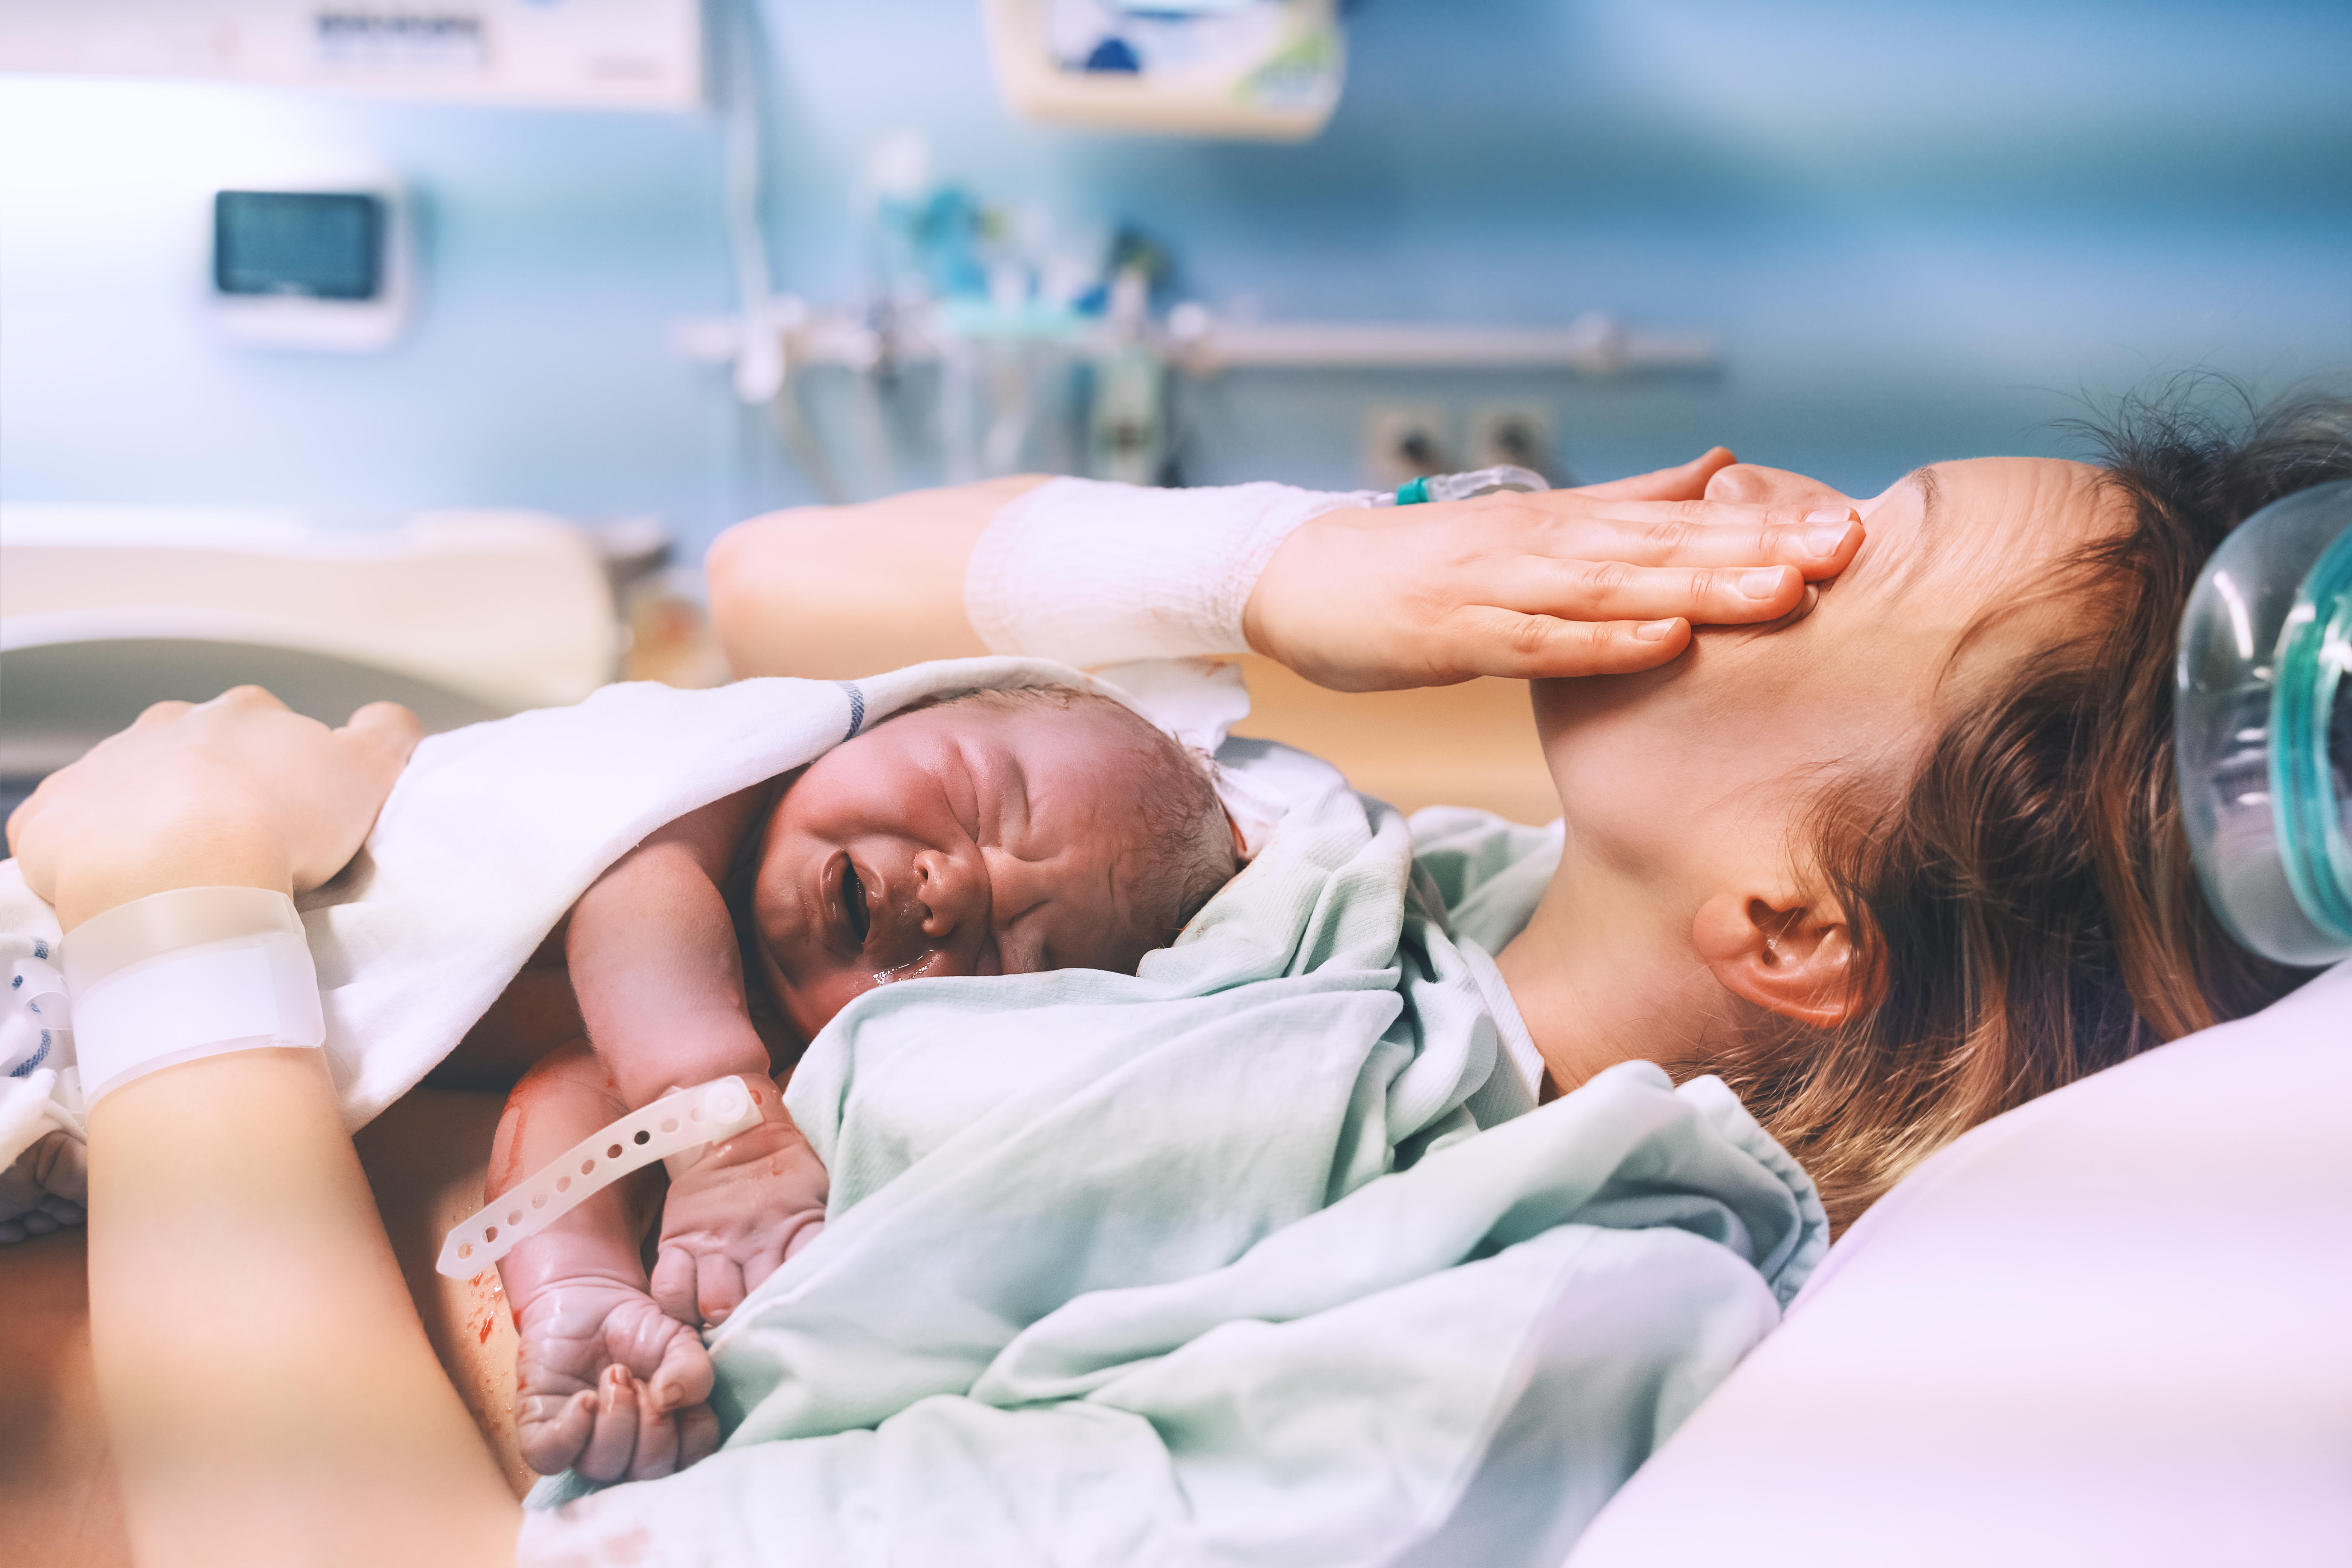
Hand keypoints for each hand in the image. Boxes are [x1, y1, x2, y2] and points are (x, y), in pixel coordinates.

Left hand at [5, 686, 420, 928]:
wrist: (178, 873)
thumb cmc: (279, 826)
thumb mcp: (369, 771)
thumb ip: (388, 733)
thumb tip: (388, 717)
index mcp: (245, 714)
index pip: (267, 733)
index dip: (282, 776)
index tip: (287, 820)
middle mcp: (169, 724)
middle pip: (194, 754)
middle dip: (209, 792)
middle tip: (233, 851)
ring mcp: (104, 765)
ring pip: (128, 788)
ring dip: (147, 821)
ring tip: (175, 876)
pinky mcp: (52, 815)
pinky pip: (63, 828)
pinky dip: (84, 851)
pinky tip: (112, 884)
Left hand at [511, 1273, 719, 1482]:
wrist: (590, 1298)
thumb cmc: (639, 1327)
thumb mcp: (681, 1342)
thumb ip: (693, 1371)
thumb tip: (668, 1399)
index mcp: (666, 1438)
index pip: (687, 1464)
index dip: (689, 1429)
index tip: (675, 1388)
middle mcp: (626, 1451)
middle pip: (645, 1472)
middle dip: (651, 1421)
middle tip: (638, 1377)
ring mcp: (582, 1446)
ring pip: (602, 1466)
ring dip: (615, 1416)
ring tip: (613, 1375)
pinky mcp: (541, 1431)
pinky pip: (550, 1456)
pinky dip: (571, 1430)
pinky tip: (583, 1398)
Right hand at [650, 1076, 828, 1328]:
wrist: (740, 1127)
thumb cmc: (792, 1176)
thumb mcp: (823, 1198)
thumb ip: (828, 1239)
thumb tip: (858, 1284)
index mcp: (800, 1223)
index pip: (808, 1275)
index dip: (808, 1310)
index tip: (813, 1337)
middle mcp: (756, 1235)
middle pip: (758, 1301)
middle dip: (762, 1332)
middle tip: (768, 1352)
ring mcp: (714, 1238)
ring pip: (715, 1302)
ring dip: (724, 1329)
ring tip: (731, 1346)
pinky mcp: (678, 1238)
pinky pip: (671, 1289)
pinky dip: (680, 1315)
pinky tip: (692, 1327)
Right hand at [1241, 449, 1861, 690]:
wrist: (1298, 575)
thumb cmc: (1420, 564)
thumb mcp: (1532, 530)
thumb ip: (1625, 501)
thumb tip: (1718, 465)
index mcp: (1565, 524)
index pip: (1682, 519)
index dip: (1767, 522)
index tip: (1851, 528)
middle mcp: (1542, 545)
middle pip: (1664, 546)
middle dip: (1759, 547)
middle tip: (1846, 548)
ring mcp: (1499, 588)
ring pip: (1614, 587)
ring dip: (1700, 588)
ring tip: (1783, 591)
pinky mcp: (1457, 634)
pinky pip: (1541, 643)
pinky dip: (1604, 643)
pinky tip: (1665, 642)